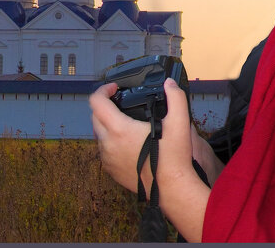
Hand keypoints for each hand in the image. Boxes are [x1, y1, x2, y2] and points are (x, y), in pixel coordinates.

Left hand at [90, 79, 201, 195]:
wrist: (172, 190)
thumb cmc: (173, 160)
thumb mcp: (179, 123)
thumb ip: (176, 98)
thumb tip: (169, 84)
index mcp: (119, 129)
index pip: (96, 102)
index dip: (103, 90)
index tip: (114, 89)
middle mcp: (108, 143)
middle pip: (95, 117)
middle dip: (105, 106)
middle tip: (121, 105)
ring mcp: (107, 158)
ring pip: (98, 135)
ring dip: (107, 125)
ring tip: (125, 123)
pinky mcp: (111, 170)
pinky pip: (104, 151)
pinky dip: (110, 143)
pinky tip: (127, 143)